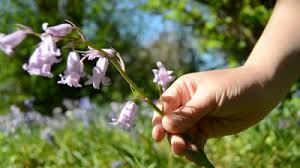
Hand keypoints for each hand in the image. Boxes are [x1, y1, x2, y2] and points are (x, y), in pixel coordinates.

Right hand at [152, 65, 283, 155]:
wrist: (261, 93)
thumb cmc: (234, 86)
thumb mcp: (210, 97)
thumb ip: (189, 112)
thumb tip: (166, 125)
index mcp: (183, 89)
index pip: (165, 106)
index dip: (159, 120)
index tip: (159, 134)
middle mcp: (186, 104)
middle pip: (170, 123)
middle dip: (171, 135)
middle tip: (178, 146)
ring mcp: (196, 118)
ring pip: (181, 135)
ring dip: (181, 144)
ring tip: (186, 152)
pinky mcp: (206, 130)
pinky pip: (194, 142)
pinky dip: (193, 150)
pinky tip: (195, 156)